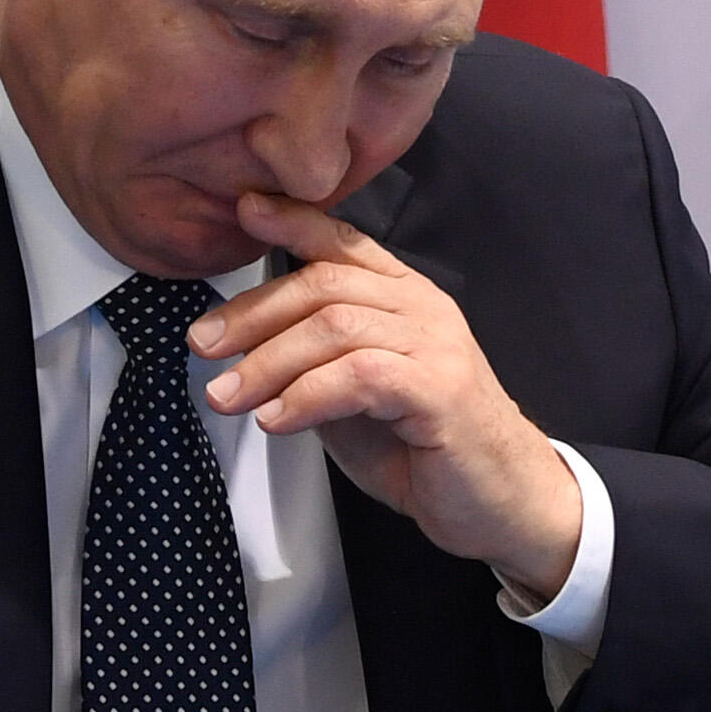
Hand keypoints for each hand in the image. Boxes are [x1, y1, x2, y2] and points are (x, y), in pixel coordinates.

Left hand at [195, 194, 582, 599]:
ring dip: (269, 363)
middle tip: (205, 345)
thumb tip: (245, 351)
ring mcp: (437, 346)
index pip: (345, 244)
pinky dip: (307, 395)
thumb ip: (315, 364)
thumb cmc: (431, 450)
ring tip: (229, 396)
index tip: (244, 209)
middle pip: (325, 284)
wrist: (505, 502)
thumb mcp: (356, 397)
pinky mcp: (441, 390)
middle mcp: (425, 310)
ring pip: (335, 327)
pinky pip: (360, 376)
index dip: (293, 221)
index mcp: (407, 300)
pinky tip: (278, 419)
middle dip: (253, 313)